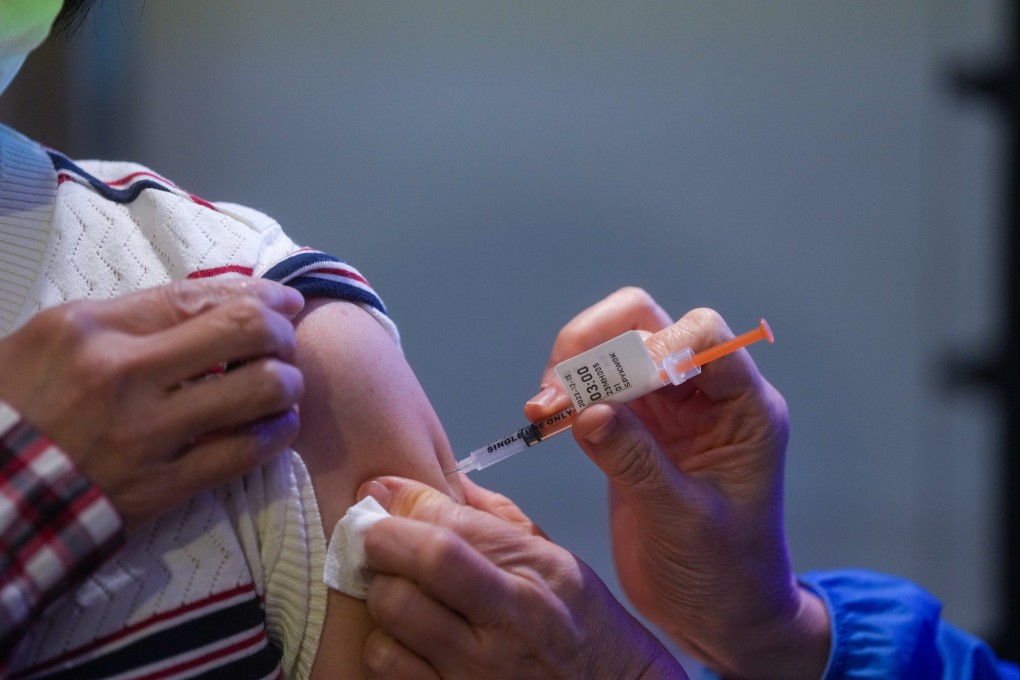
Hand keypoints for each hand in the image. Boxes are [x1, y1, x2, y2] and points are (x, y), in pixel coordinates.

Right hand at [0, 278, 305, 529]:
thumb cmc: (16, 410)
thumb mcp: (52, 342)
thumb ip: (128, 320)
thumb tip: (209, 306)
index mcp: (93, 328)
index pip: (201, 295)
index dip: (259, 294)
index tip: (284, 300)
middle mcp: (124, 373)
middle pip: (246, 331)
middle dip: (282, 331)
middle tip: (285, 341)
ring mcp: (146, 433)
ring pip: (262, 389)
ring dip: (288, 383)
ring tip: (283, 386)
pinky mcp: (162, 486)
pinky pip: (247, 451)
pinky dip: (276, 433)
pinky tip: (276, 426)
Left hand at [360, 475, 686, 679]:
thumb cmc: (583, 625)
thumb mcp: (554, 557)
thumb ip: (493, 519)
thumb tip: (436, 481)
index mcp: (529, 579)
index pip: (444, 534)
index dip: (399, 505)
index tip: (378, 491)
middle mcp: (502, 633)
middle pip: (405, 585)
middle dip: (379, 554)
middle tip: (379, 543)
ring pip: (387, 636)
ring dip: (381, 608)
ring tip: (398, 595)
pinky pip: (388, 677)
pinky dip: (385, 652)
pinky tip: (403, 640)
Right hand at [525, 288, 828, 679]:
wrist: (719, 619)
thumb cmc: (725, 576)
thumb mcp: (683, 522)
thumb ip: (637, 464)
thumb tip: (589, 411)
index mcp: (744, 409)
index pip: (702, 335)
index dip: (654, 347)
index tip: (614, 387)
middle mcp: (707, 397)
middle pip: (648, 327)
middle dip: (597, 345)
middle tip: (558, 387)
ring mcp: (669, 411)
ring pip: (614, 351)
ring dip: (573, 369)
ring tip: (543, 409)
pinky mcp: (636, 432)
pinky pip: (597, 391)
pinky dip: (568, 397)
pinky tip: (546, 421)